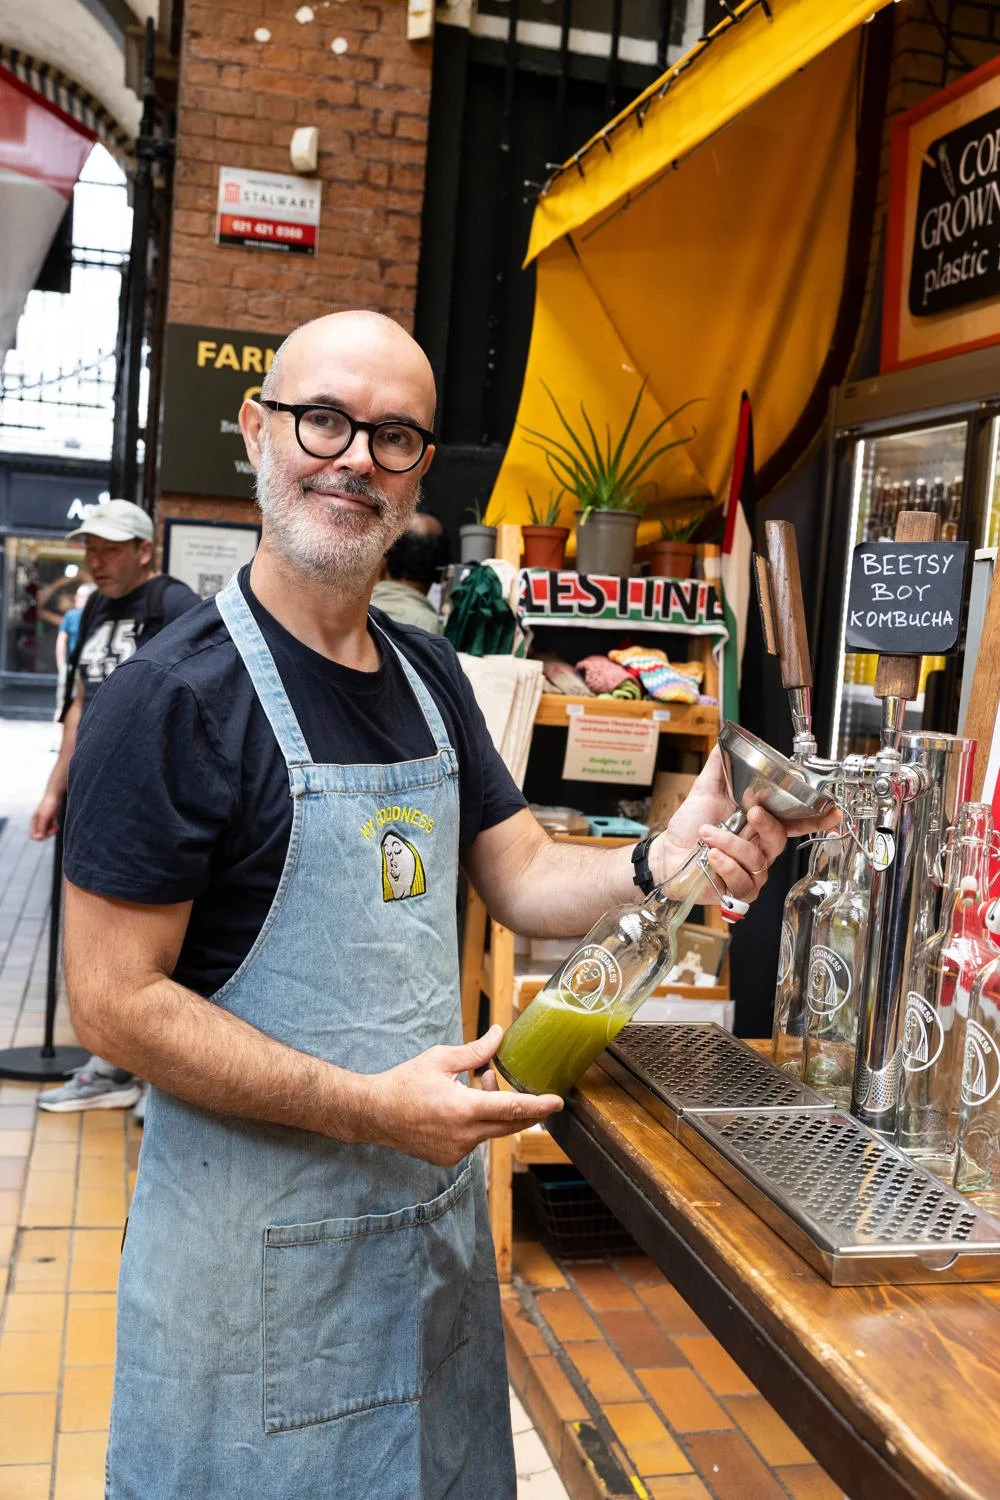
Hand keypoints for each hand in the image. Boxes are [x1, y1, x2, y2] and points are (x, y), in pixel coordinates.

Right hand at [30, 791, 61, 841]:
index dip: (39, 837)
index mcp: (34, 822)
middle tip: (54, 829)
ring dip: (51, 832)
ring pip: (45, 833)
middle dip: (47, 834)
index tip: (46, 832)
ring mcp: (44, 821)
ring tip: (56, 826)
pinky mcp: (50, 820)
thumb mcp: (45, 816)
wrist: (55, 796)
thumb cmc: (49, 804)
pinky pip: (50, 829)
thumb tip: (39, 837)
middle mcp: (38, 823)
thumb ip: (41, 827)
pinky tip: (57, 825)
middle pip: (40, 836)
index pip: (32, 835)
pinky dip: (54, 829)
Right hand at [362, 1025, 561, 1167]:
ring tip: (479, 1084)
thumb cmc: (404, 1083)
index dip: (538, 1106)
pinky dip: (478, 1122)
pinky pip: (475, 1139)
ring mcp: (457, 1151)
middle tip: (528, 1090)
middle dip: (524, 1107)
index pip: (511, 1108)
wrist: (375, 1114)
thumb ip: (475, 1052)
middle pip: (509, 1124)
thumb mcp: (440, 1059)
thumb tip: (499, 1035)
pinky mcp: (449, 1158)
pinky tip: (462, 1106)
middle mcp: (464, 1135)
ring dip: (494, 1109)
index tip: (557, 1103)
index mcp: (464, 1109)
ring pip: (492, 1130)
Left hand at [652, 746, 839, 906]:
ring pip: (758, 860)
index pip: (794, 822)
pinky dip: (726, 866)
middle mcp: (759, 848)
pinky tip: (711, 858)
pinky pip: (744, 881)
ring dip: (731, 845)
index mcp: (758, 824)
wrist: (667, 854)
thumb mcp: (705, 792)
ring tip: (708, 835)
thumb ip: (720, 769)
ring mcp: (752, 871)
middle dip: (767, 825)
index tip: (832, 812)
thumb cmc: (689, 826)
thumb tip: (725, 742)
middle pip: (779, 839)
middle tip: (751, 812)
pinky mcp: (738, 889)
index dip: (816, 819)